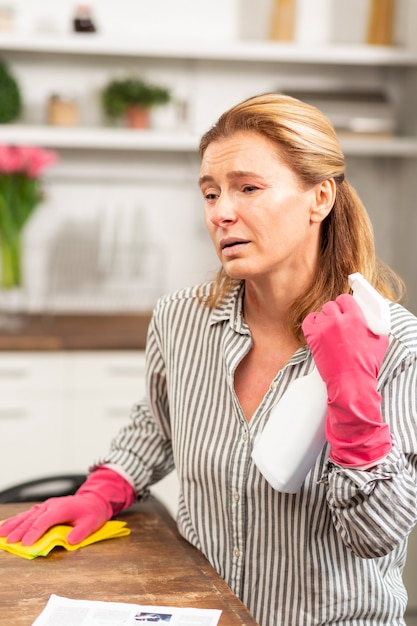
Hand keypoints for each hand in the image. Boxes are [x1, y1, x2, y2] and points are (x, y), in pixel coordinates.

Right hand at [0, 466, 135, 545]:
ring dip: (13, 524)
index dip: (34, 532)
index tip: (25, 544)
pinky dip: (16, 520)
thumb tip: (70, 541)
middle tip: (9, 542)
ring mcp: (46, 506)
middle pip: (32, 519)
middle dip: (19, 530)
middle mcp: (51, 505)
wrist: (93, 500)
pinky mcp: (43, 508)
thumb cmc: (91, 512)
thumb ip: (80, 532)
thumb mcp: (91, 523)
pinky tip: (6, 525)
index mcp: (61, 508)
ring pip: (27, 515)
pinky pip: (27, 514)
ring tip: (0, 533)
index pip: (45, 521)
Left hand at [302, 294, 390, 466]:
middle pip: (332, 305)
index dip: (345, 304)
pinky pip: (309, 321)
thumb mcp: (379, 341)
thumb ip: (373, 326)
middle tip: (337, 323)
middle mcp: (339, 320)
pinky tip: (318, 330)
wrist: (351, 383)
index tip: (344, 308)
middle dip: (335, 313)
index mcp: (356, 318)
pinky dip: (312, 324)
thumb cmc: (365, 366)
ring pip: (321, 313)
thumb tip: (369, 320)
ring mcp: (324, 328)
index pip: (346, 298)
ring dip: (324, 320)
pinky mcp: (313, 337)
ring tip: (329, 331)